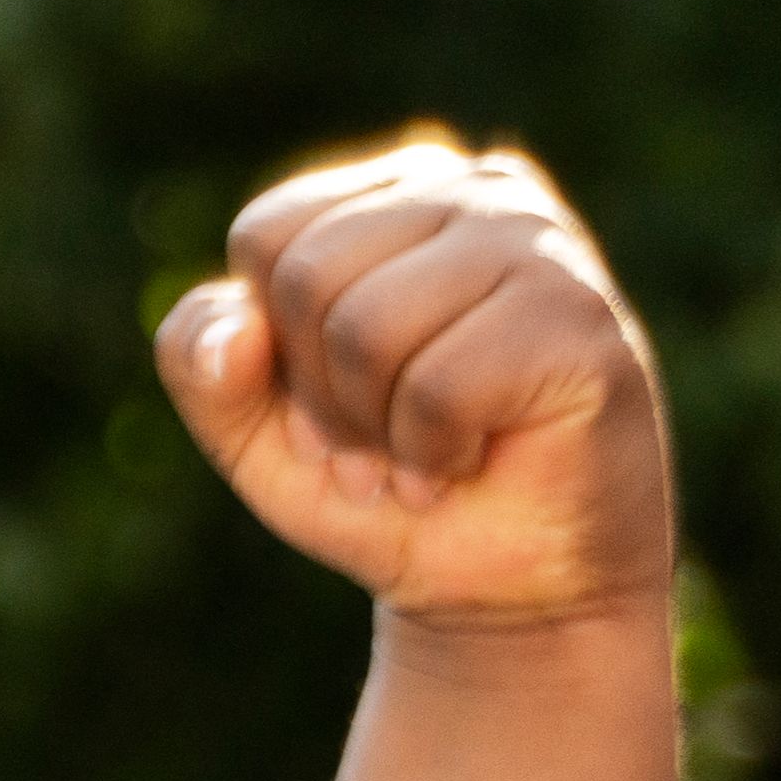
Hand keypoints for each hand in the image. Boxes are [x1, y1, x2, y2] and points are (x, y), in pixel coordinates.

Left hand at [155, 134, 670, 633]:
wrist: (506, 590)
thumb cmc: (383, 489)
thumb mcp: (253, 430)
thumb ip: (201, 362)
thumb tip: (237, 324)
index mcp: (397, 192)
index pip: (265, 234)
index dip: (271, 348)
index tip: (326, 409)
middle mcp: (477, 190)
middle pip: (305, 276)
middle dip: (321, 396)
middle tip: (378, 448)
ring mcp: (540, 243)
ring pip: (366, 328)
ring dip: (376, 432)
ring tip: (428, 458)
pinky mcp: (579, 319)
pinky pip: (437, 386)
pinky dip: (432, 454)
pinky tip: (473, 461)